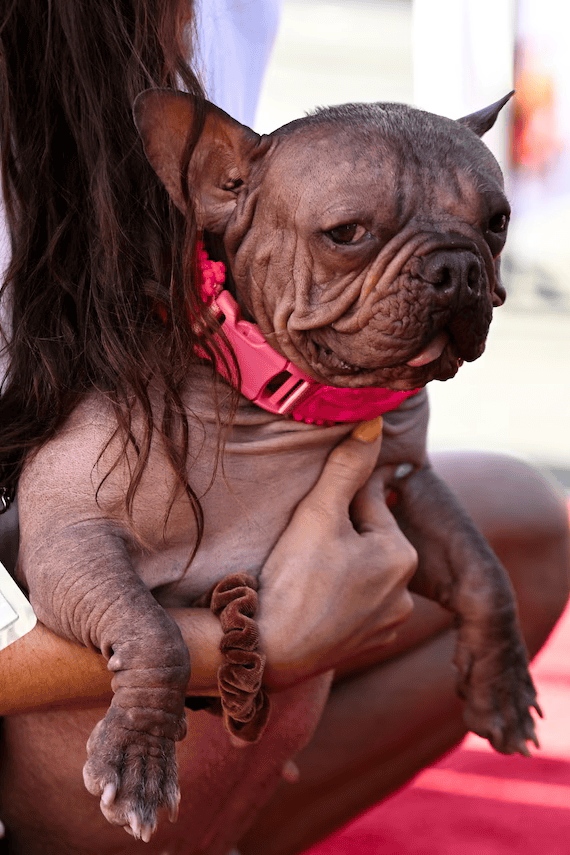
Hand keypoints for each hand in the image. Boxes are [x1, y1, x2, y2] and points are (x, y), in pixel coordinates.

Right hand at [258, 418, 416, 688]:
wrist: (266, 651)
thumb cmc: (293, 579)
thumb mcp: (319, 513)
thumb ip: (347, 467)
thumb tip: (374, 420)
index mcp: (401, 555)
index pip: (367, 501)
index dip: (333, 499)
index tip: (307, 511)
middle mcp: (404, 592)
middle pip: (366, 537)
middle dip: (338, 531)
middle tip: (300, 543)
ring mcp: (387, 622)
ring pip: (360, 570)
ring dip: (338, 562)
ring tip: (303, 571)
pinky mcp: (366, 644)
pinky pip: (354, 603)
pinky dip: (337, 595)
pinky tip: (311, 597)